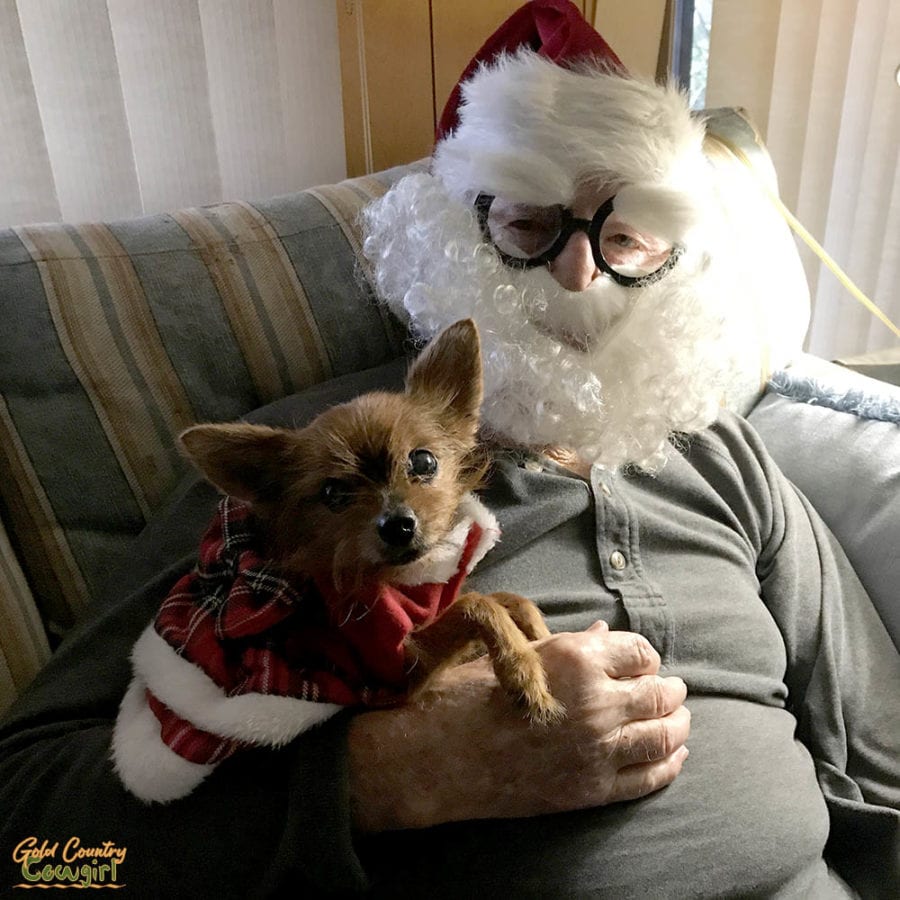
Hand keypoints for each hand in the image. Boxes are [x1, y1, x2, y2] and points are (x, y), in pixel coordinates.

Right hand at [347, 620, 689, 831]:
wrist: (440, 756)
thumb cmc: (468, 695)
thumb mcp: (516, 655)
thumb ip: (568, 645)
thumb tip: (604, 635)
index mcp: (576, 658)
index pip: (639, 651)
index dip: (645, 655)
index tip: (643, 661)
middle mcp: (597, 701)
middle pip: (659, 694)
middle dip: (671, 689)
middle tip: (675, 689)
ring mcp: (597, 749)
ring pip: (663, 735)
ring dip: (678, 724)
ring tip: (681, 719)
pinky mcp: (591, 789)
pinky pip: (648, 777)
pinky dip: (669, 764)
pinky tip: (674, 756)